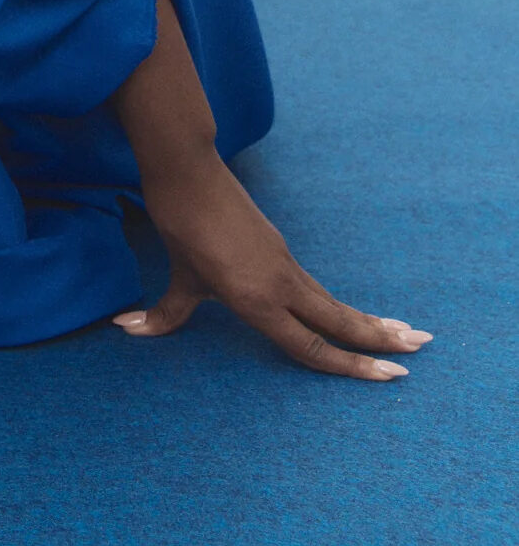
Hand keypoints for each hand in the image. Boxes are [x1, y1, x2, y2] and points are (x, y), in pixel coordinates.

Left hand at [116, 150, 432, 380]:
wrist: (188, 169)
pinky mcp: (278, 246)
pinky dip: (335, 303)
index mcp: (258, 298)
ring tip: (401, 332)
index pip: (311, 345)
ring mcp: (283, 261)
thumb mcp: (177, 276)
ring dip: (365, 320)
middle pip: (338, 320)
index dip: (348, 365)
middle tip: (420, 351)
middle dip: (379, 339)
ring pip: (329, 301)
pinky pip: (312, 286)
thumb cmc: (180, 224)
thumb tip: (125, 330)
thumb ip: (164, 313)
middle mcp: (280, 283)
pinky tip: (343, 312)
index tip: (388, 376)